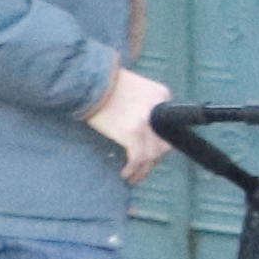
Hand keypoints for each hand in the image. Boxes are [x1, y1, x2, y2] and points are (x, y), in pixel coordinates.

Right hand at [89, 69, 169, 184]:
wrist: (89, 81)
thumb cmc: (107, 84)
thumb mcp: (136, 88)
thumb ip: (147, 104)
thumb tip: (145, 127)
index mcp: (162, 95)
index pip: (168, 126)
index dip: (159, 143)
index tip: (151, 153)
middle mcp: (160, 109)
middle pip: (164, 143)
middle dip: (153, 159)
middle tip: (142, 168)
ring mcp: (147, 122)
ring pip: (152, 155)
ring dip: (143, 170)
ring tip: (133, 177)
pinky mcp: (132, 132)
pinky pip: (138, 158)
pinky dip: (133, 170)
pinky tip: (126, 174)